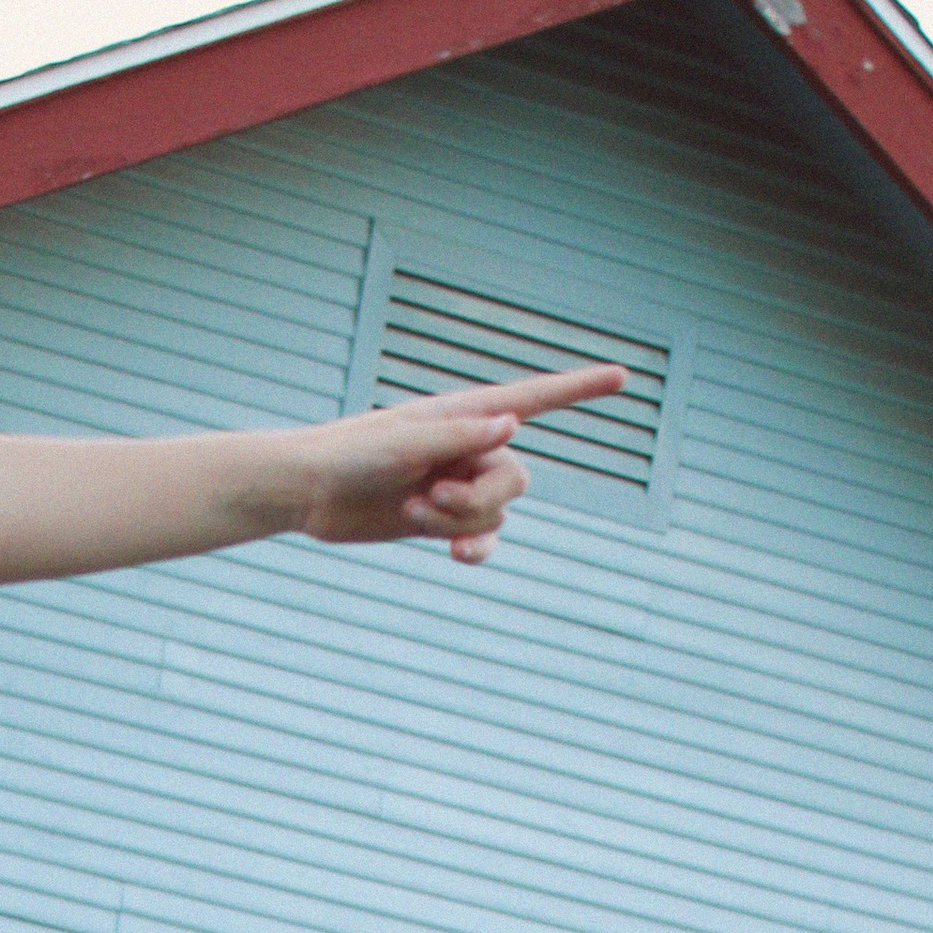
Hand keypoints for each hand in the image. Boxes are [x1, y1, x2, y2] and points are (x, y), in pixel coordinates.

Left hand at [295, 364, 628, 563]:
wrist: (308, 490)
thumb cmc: (350, 453)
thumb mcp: (403, 442)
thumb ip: (456, 435)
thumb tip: (511, 424)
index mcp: (464, 413)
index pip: (534, 398)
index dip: (579, 389)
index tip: (623, 376)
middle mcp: (468, 446)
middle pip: (515, 477)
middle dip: (480, 498)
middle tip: (429, 496)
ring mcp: (457, 483)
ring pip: (497, 512)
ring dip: (460, 521)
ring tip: (413, 510)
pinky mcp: (441, 518)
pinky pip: (483, 536)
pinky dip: (475, 547)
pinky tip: (456, 555)